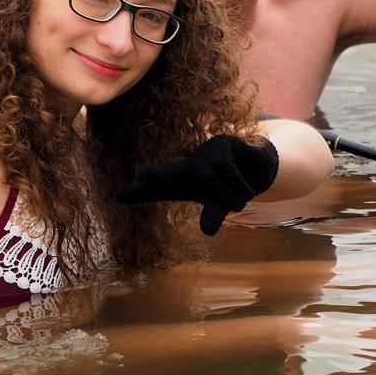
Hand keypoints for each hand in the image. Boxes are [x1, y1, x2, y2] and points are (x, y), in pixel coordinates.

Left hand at [115, 134, 279, 235]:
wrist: (258, 168)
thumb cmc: (231, 187)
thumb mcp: (221, 204)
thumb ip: (213, 214)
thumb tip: (208, 231)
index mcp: (182, 185)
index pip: (158, 191)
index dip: (138, 194)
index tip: (117, 196)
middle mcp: (189, 168)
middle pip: (172, 173)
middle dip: (158, 175)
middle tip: (140, 174)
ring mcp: (204, 153)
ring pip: (212, 179)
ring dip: (232, 195)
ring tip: (242, 199)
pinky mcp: (222, 143)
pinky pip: (228, 170)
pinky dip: (240, 185)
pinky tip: (249, 187)